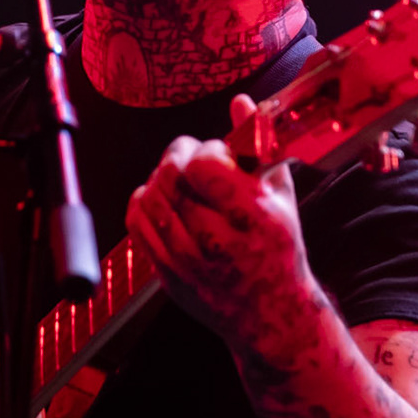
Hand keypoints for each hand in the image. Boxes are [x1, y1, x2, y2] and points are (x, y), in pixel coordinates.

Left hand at [124, 94, 318, 359]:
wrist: (271, 315)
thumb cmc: (279, 250)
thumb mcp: (280, 196)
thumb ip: (258, 146)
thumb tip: (240, 102)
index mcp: (254, 216)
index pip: (202, 165)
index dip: (204, 151)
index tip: (216, 155)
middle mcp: (219, 240)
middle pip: (171, 178)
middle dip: (177, 157)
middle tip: (191, 158)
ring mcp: (188, 261)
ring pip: (150, 198)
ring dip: (161, 178)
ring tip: (181, 180)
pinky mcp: (167, 274)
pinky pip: (137, 223)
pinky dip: (144, 202)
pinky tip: (163, 200)